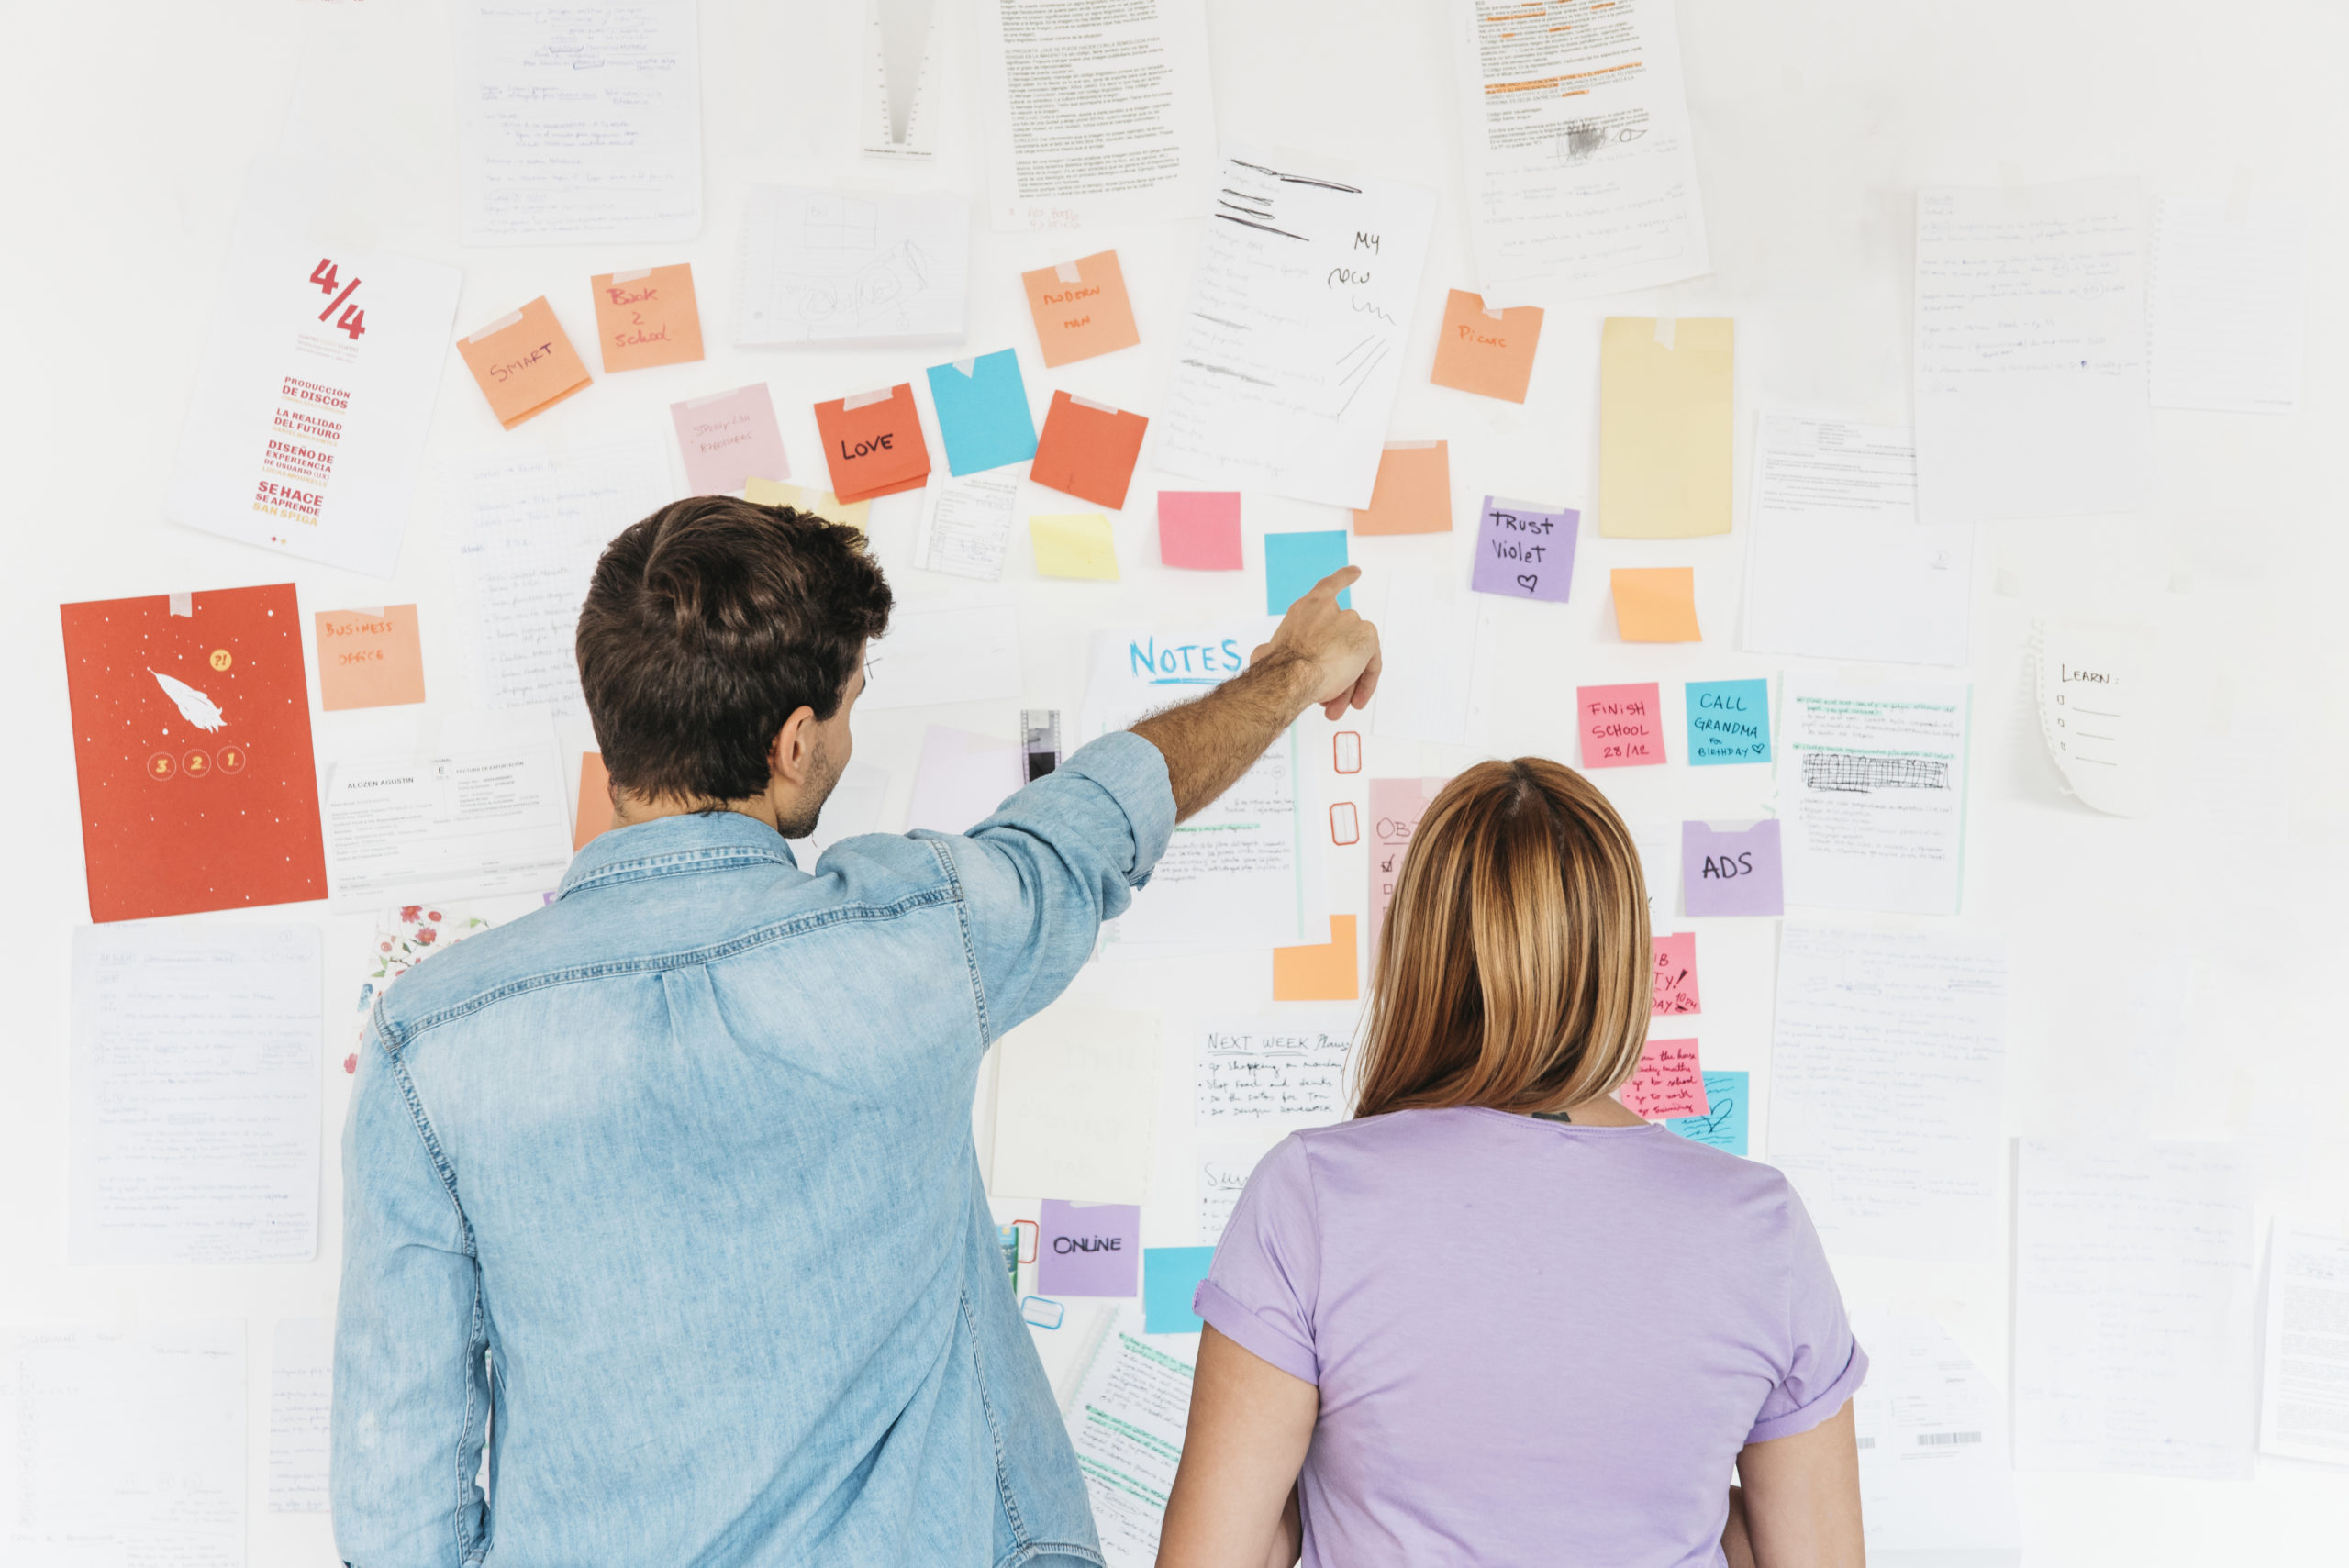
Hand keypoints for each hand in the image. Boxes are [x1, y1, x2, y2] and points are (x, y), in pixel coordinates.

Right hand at [1253, 567, 1380, 721]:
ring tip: (1333, 710)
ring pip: (1355, 657)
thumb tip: (1260, 654)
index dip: (1343, 578)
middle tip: (1326, 700)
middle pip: (1342, 640)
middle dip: (1335, 670)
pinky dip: (1368, 680)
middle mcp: (1330, 609)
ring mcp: (1350, 620)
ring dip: (1345, 685)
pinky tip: (1361, 699)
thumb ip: (1268, 650)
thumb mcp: (1265, 652)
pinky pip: (1372, 662)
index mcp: (1304, 609)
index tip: (1356, 571)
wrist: (1292, 675)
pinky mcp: (1366, 635)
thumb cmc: (1274, 667)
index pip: (1328, 587)